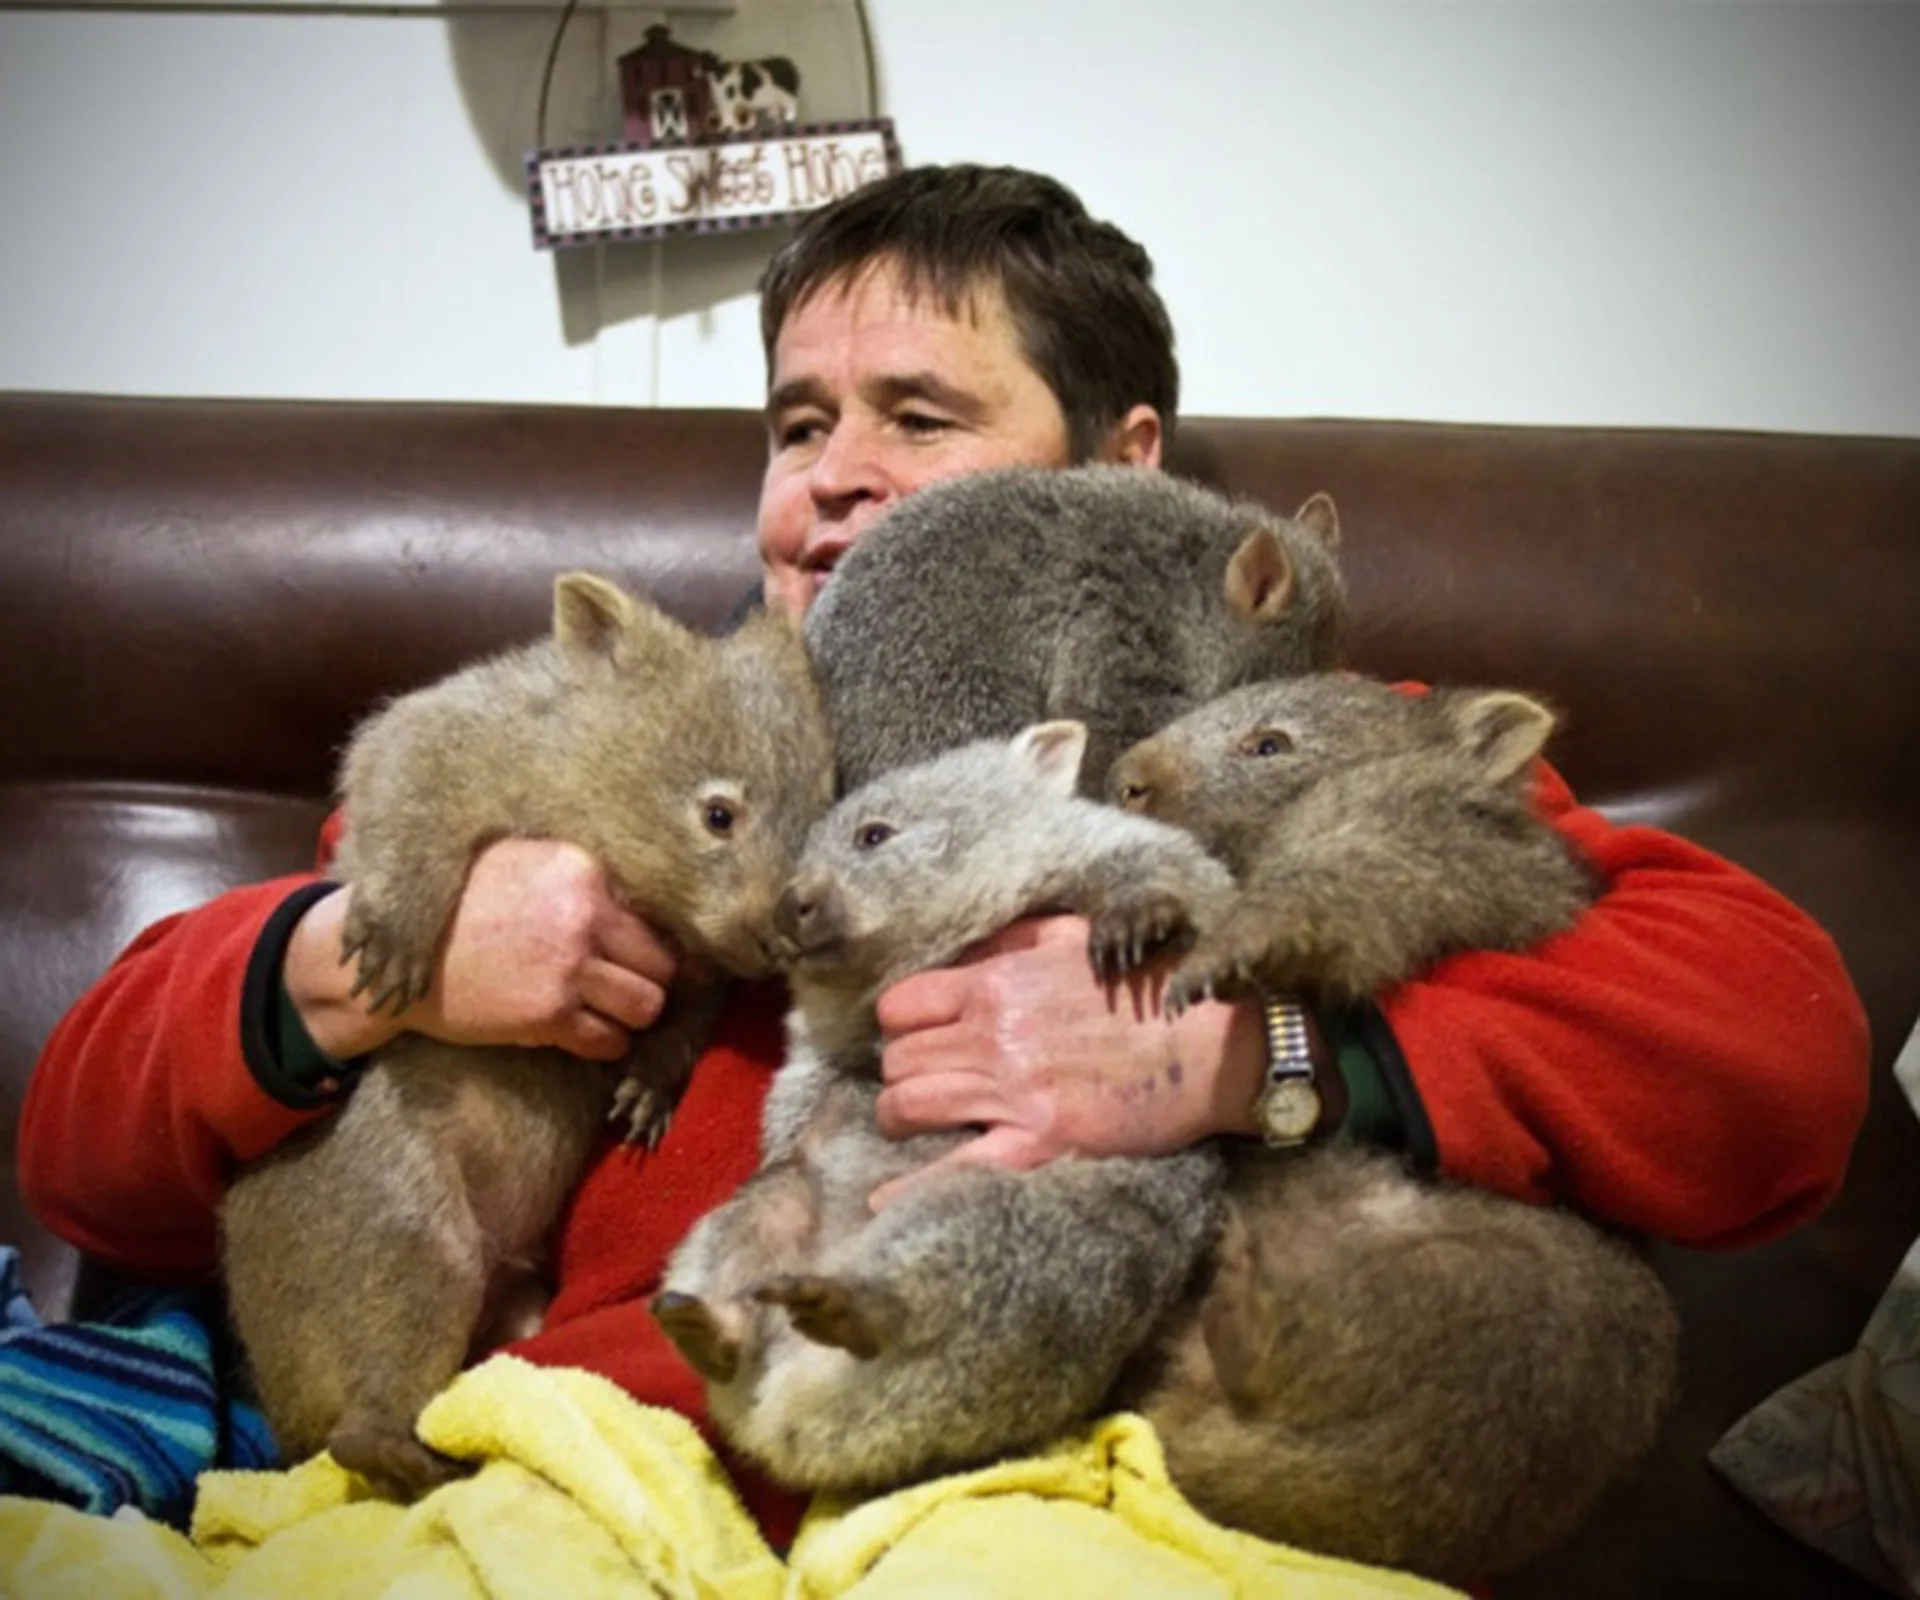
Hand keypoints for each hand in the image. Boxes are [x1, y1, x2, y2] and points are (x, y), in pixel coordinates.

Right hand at [286, 839, 678, 1061]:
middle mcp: (583, 914)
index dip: (651, 937)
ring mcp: (568, 967)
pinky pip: (609, 1042)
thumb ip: (580, 876)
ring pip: (648, 1005)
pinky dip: (605, 1044)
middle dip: (650, 979)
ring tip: (611, 1012)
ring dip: (633, 1015)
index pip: (656, 910)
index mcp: (581, 869)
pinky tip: (586, 1034)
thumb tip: (640, 899)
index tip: (643, 953)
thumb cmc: (461, 904)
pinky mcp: (548, 1015)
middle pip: (663, 962)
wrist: (398, 957)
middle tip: (629, 987)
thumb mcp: (521, 862)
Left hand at [868, 915, 1267, 1206]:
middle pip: (899, 1059)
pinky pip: (952, 1169)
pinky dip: (911, 1187)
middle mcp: (993, 1035)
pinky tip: (885, 1199)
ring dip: (903, 1115)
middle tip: (925, 1079)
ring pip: (908, 1105)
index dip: (901, 1023)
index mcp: (999, 983)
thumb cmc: (1148, 987)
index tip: (915, 1034)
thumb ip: (1013, 940)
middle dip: (904, 1069)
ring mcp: (1012, 1092)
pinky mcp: (1038, 1142)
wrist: (1211, 1043)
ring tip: (916, 1121)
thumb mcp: (1076, 938)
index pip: (901, 1005)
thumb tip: (966, 953)